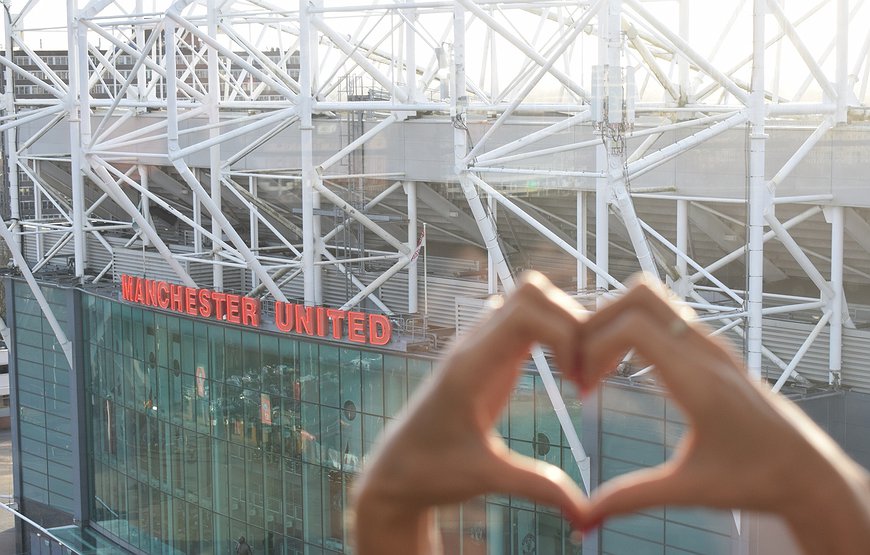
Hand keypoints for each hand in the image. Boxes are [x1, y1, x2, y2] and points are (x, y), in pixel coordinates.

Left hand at [351, 272, 587, 553]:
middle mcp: (472, 345)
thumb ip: (538, 487)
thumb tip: (587, 515)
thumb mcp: (486, 479)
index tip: (579, 381)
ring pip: (528, 299)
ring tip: (579, 371)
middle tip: (586, 371)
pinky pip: (524, 318)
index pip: (525, 311)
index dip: (566, 333)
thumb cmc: (430, 472)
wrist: (396, 471)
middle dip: (572, 321)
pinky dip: (553, 332)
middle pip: (532, 291)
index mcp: (470, 367)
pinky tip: (565, 371)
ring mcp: (478, 345)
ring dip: (563, 323)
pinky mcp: (486, 354)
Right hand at [576, 276, 869, 552]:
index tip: (583, 385)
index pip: (633, 327)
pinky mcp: (710, 350)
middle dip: (597, 321)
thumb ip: (633, 497)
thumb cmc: (756, 479)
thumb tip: (586, 517)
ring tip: (598, 366)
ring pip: (652, 299)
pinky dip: (633, 329)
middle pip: (639, 294)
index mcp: (699, 379)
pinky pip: (664, 317)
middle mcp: (705, 351)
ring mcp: (710, 345)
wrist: (807, 472)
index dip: (594, 346)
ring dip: (615, 321)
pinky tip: (624, 369)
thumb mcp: (689, 490)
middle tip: (580, 363)